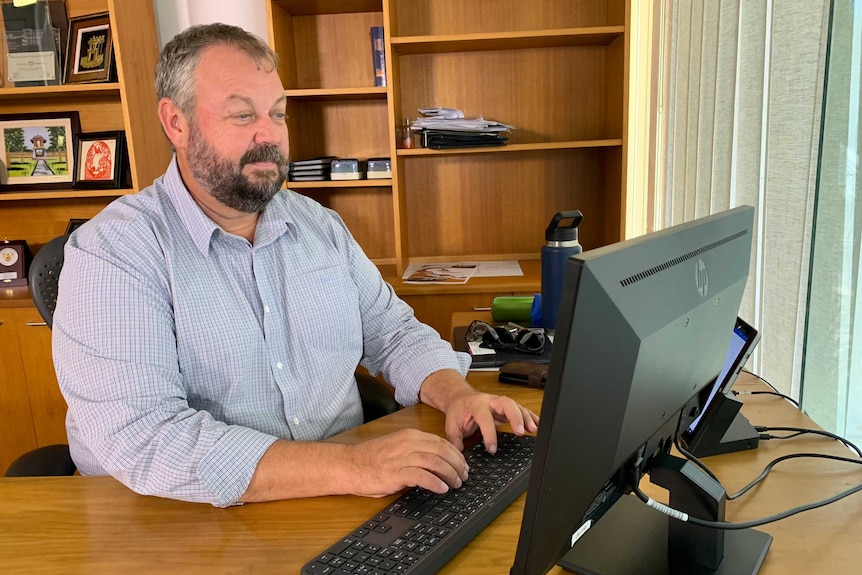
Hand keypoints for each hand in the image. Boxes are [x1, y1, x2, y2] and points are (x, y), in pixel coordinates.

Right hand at [345, 429, 469, 496]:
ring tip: (456, 484)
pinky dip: (435, 482)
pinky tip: (441, 489)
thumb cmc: (372, 459)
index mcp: (410, 435)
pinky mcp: (396, 472)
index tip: (463, 465)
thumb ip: (415, 450)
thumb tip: (438, 461)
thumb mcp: (397, 447)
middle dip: (457, 465)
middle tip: (464, 476)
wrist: (350, 465)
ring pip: (435, 462)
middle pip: (442, 451)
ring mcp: (401, 457)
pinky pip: (422, 476)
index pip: (441, 442)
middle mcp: (407, 443)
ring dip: (450, 474)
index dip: (456, 455)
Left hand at [442, 388, 539, 452]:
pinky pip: (520, 410)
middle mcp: (491, 401)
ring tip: (533, 430)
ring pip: (516, 406)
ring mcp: (500, 403)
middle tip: (521, 432)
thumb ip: (455, 439)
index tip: (492, 448)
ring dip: (526, 418)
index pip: (485, 418)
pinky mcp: (506, 408)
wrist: (460, 397)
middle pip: (507, 404)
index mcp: (477, 404)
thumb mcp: (451, 424)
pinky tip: (537, 424)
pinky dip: (530, 416)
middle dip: (515, 417)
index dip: (489, 434)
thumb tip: (460, 454)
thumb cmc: (458, 409)